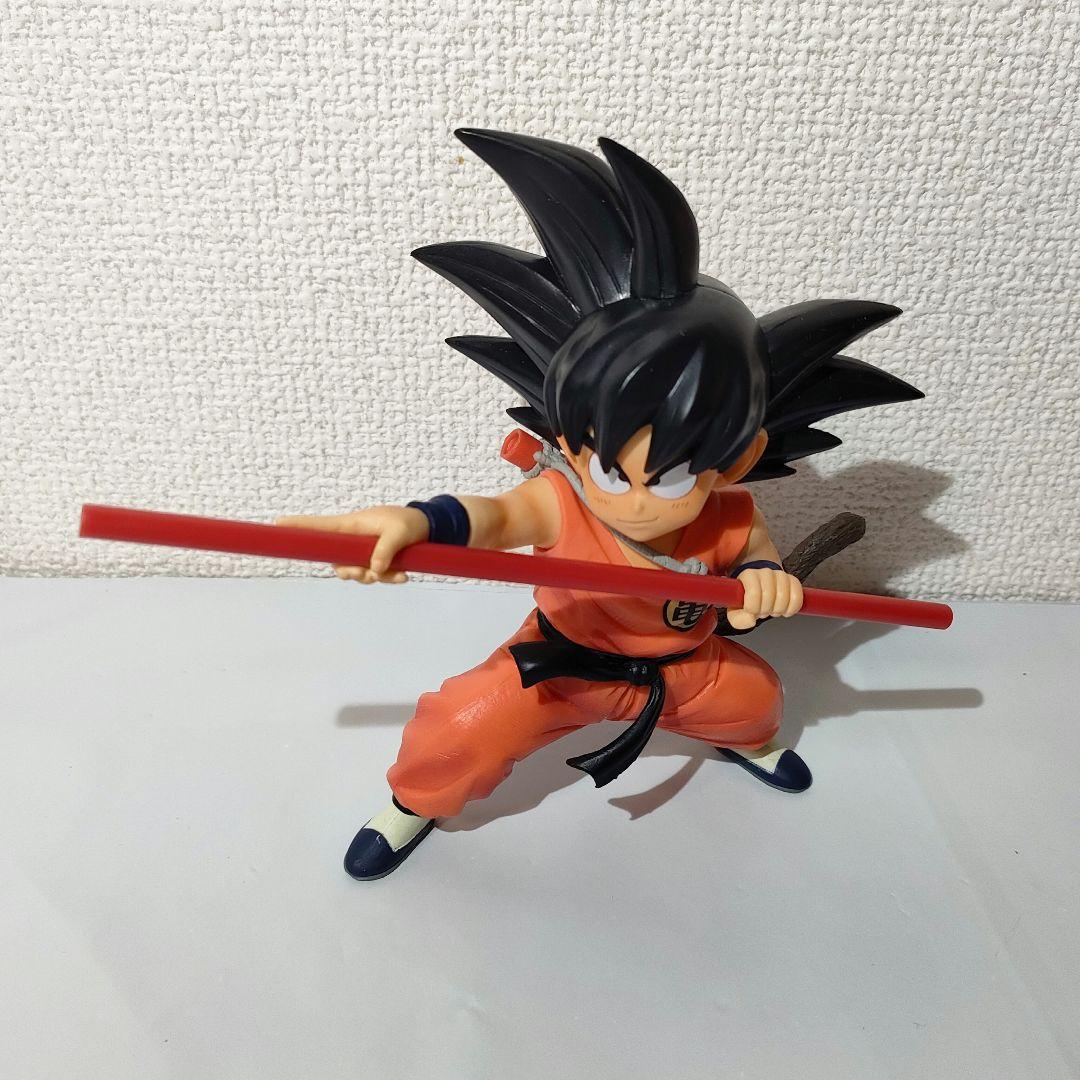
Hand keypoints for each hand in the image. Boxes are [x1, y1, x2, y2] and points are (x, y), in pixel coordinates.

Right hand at [275, 506, 428, 583]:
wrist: (428, 528)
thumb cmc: (409, 523)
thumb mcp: (399, 533)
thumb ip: (385, 550)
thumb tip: (374, 569)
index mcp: (351, 525)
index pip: (319, 526)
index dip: (298, 527)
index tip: (276, 524)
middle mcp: (351, 539)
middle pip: (335, 561)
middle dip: (350, 572)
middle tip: (367, 574)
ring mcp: (361, 551)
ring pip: (356, 572)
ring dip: (374, 578)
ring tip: (397, 573)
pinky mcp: (374, 560)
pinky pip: (373, 576)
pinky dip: (387, 579)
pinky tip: (403, 576)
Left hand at [727, 568, 803, 629]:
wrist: (759, 590)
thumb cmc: (746, 600)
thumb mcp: (735, 612)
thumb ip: (738, 619)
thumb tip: (751, 620)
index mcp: (748, 575)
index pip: (754, 593)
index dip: (753, 608)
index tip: (751, 611)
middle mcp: (765, 572)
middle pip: (769, 595)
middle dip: (765, 610)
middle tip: (762, 611)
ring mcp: (780, 575)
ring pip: (784, 596)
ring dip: (778, 609)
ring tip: (772, 609)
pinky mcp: (793, 580)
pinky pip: (797, 595)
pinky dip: (793, 608)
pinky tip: (785, 611)